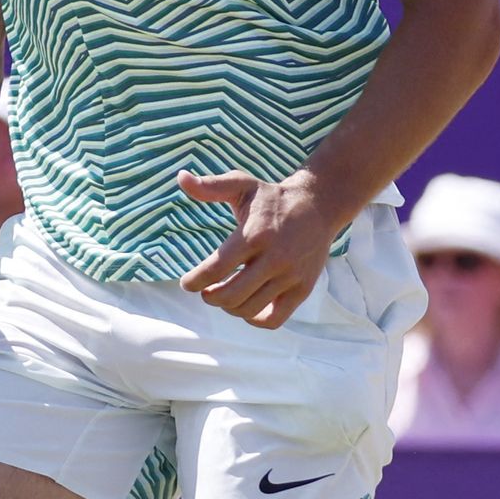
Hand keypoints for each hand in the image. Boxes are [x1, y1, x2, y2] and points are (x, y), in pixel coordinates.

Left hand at [177, 169, 343, 329]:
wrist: (318, 206)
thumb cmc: (272, 198)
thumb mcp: (242, 184)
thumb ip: (210, 186)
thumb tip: (181, 178)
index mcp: (255, 234)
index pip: (216, 268)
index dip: (194, 281)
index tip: (187, 283)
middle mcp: (274, 258)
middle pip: (229, 295)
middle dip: (210, 296)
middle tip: (207, 290)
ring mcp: (290, 276)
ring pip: (249, 310)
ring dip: (229, 307)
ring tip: (225, 295)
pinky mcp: (302, 289)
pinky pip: (274, 320)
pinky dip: (255, 320)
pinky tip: (247, 307)